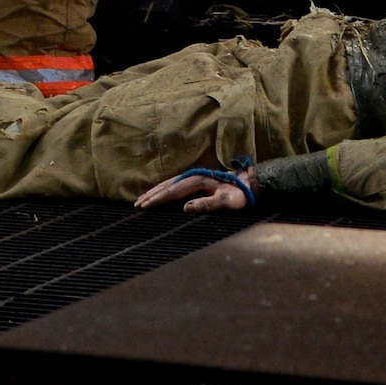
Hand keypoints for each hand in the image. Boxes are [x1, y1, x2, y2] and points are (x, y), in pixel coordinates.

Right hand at [134, 166, 256, 213]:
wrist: (249, 184)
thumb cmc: (239, 195)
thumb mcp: (226, 202)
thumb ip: (207, 205)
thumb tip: (185, 208)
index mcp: (197, 181)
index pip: (172, 191)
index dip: (157, 199)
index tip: (144, 206)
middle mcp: (193, 177)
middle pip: (167, 185)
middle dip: (151, 195)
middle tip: (136, 204)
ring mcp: (194, 177)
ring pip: (169, 183)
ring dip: (155, 191)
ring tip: (142, 199)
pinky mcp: (196, 181)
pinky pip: (174, 184)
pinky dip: (163, 189)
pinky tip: (158, 194)